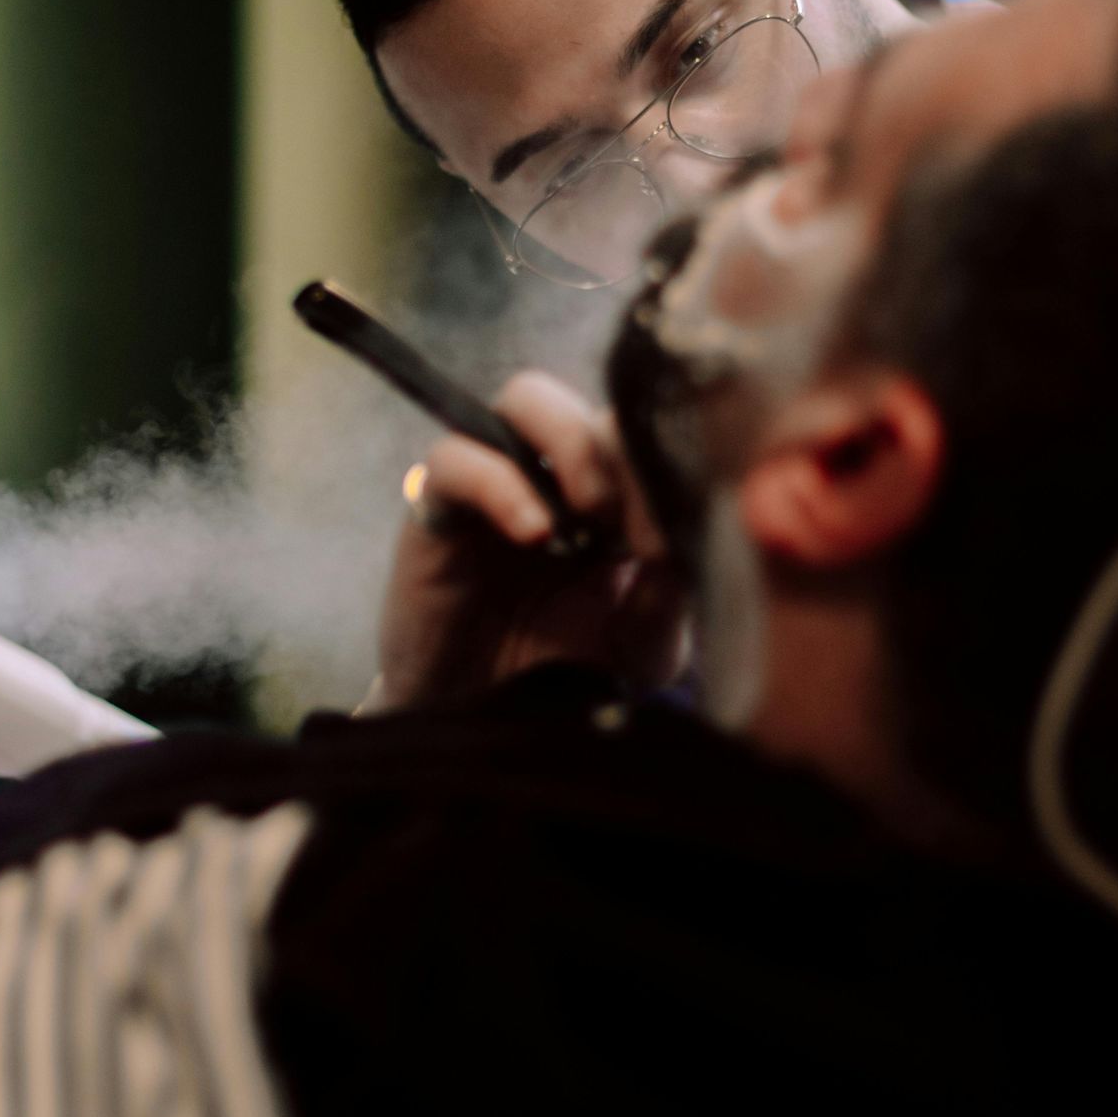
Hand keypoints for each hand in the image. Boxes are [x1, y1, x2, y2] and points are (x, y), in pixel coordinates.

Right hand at [368, 371, 686, 712]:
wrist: (481, 720)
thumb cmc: (562, 669)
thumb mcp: (641, 644)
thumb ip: (670, 594)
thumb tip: (680, 539)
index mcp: (615, 493)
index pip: (648, 436)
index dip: (667, 469)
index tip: (673, 538)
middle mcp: (556, 473)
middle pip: (596, 403)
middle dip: (627, 454)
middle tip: (635, 529)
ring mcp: (497, 480)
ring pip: (528, 396)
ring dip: (572, 444)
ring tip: (590, 516)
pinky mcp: (437, 506)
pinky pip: (456, 458)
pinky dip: (502, 484)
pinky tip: (535, 532)